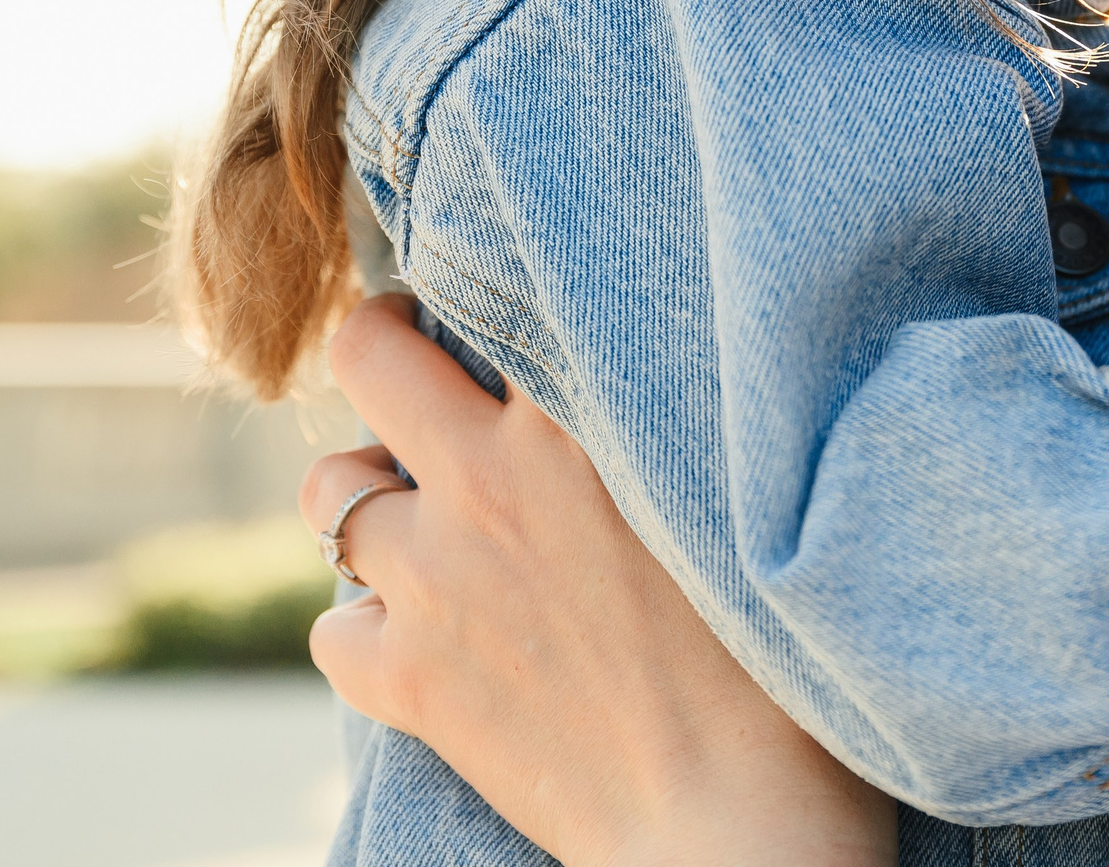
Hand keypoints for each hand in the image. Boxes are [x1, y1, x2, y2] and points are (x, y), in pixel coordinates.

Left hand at [298, 297, 893, 866]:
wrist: (734, 824)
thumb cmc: (777, 667)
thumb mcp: (727, 500)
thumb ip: (652, 428)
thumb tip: (613, 379)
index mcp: (575, 422)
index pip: (488, 296)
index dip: (485, 293)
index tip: (497, 313)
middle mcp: (486, 482)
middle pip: (366, 354)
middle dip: (379, 343)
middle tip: (411, 361)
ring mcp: (433, 581)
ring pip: (331, 492)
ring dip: (366, 497)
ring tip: (420, 520)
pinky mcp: (406, 679)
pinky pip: (336, 628)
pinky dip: (371, 631)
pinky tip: (430, 643)